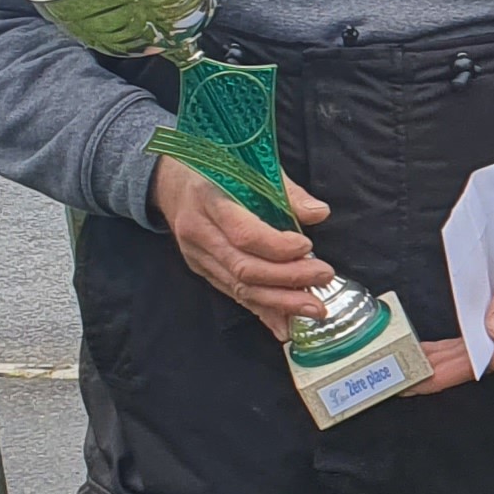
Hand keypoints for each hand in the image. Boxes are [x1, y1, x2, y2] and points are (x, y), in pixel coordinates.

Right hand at [155, 156, 336, 345]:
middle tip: (324, 277)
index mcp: (209, 200)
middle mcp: (199, 233)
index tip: (308, 246)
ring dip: (280, 303)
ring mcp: (197, 256)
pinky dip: (262, 311)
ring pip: (239, 288)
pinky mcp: (202, 271)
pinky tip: (285, 326)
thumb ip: (285, 191)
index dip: (277, 245)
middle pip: (244, 267)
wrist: (169, 182)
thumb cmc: (215, 169)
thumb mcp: (248, 167)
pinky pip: (234, 295)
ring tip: (314, 310)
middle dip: (288, 278)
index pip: (243, 233)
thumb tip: (320, 213)